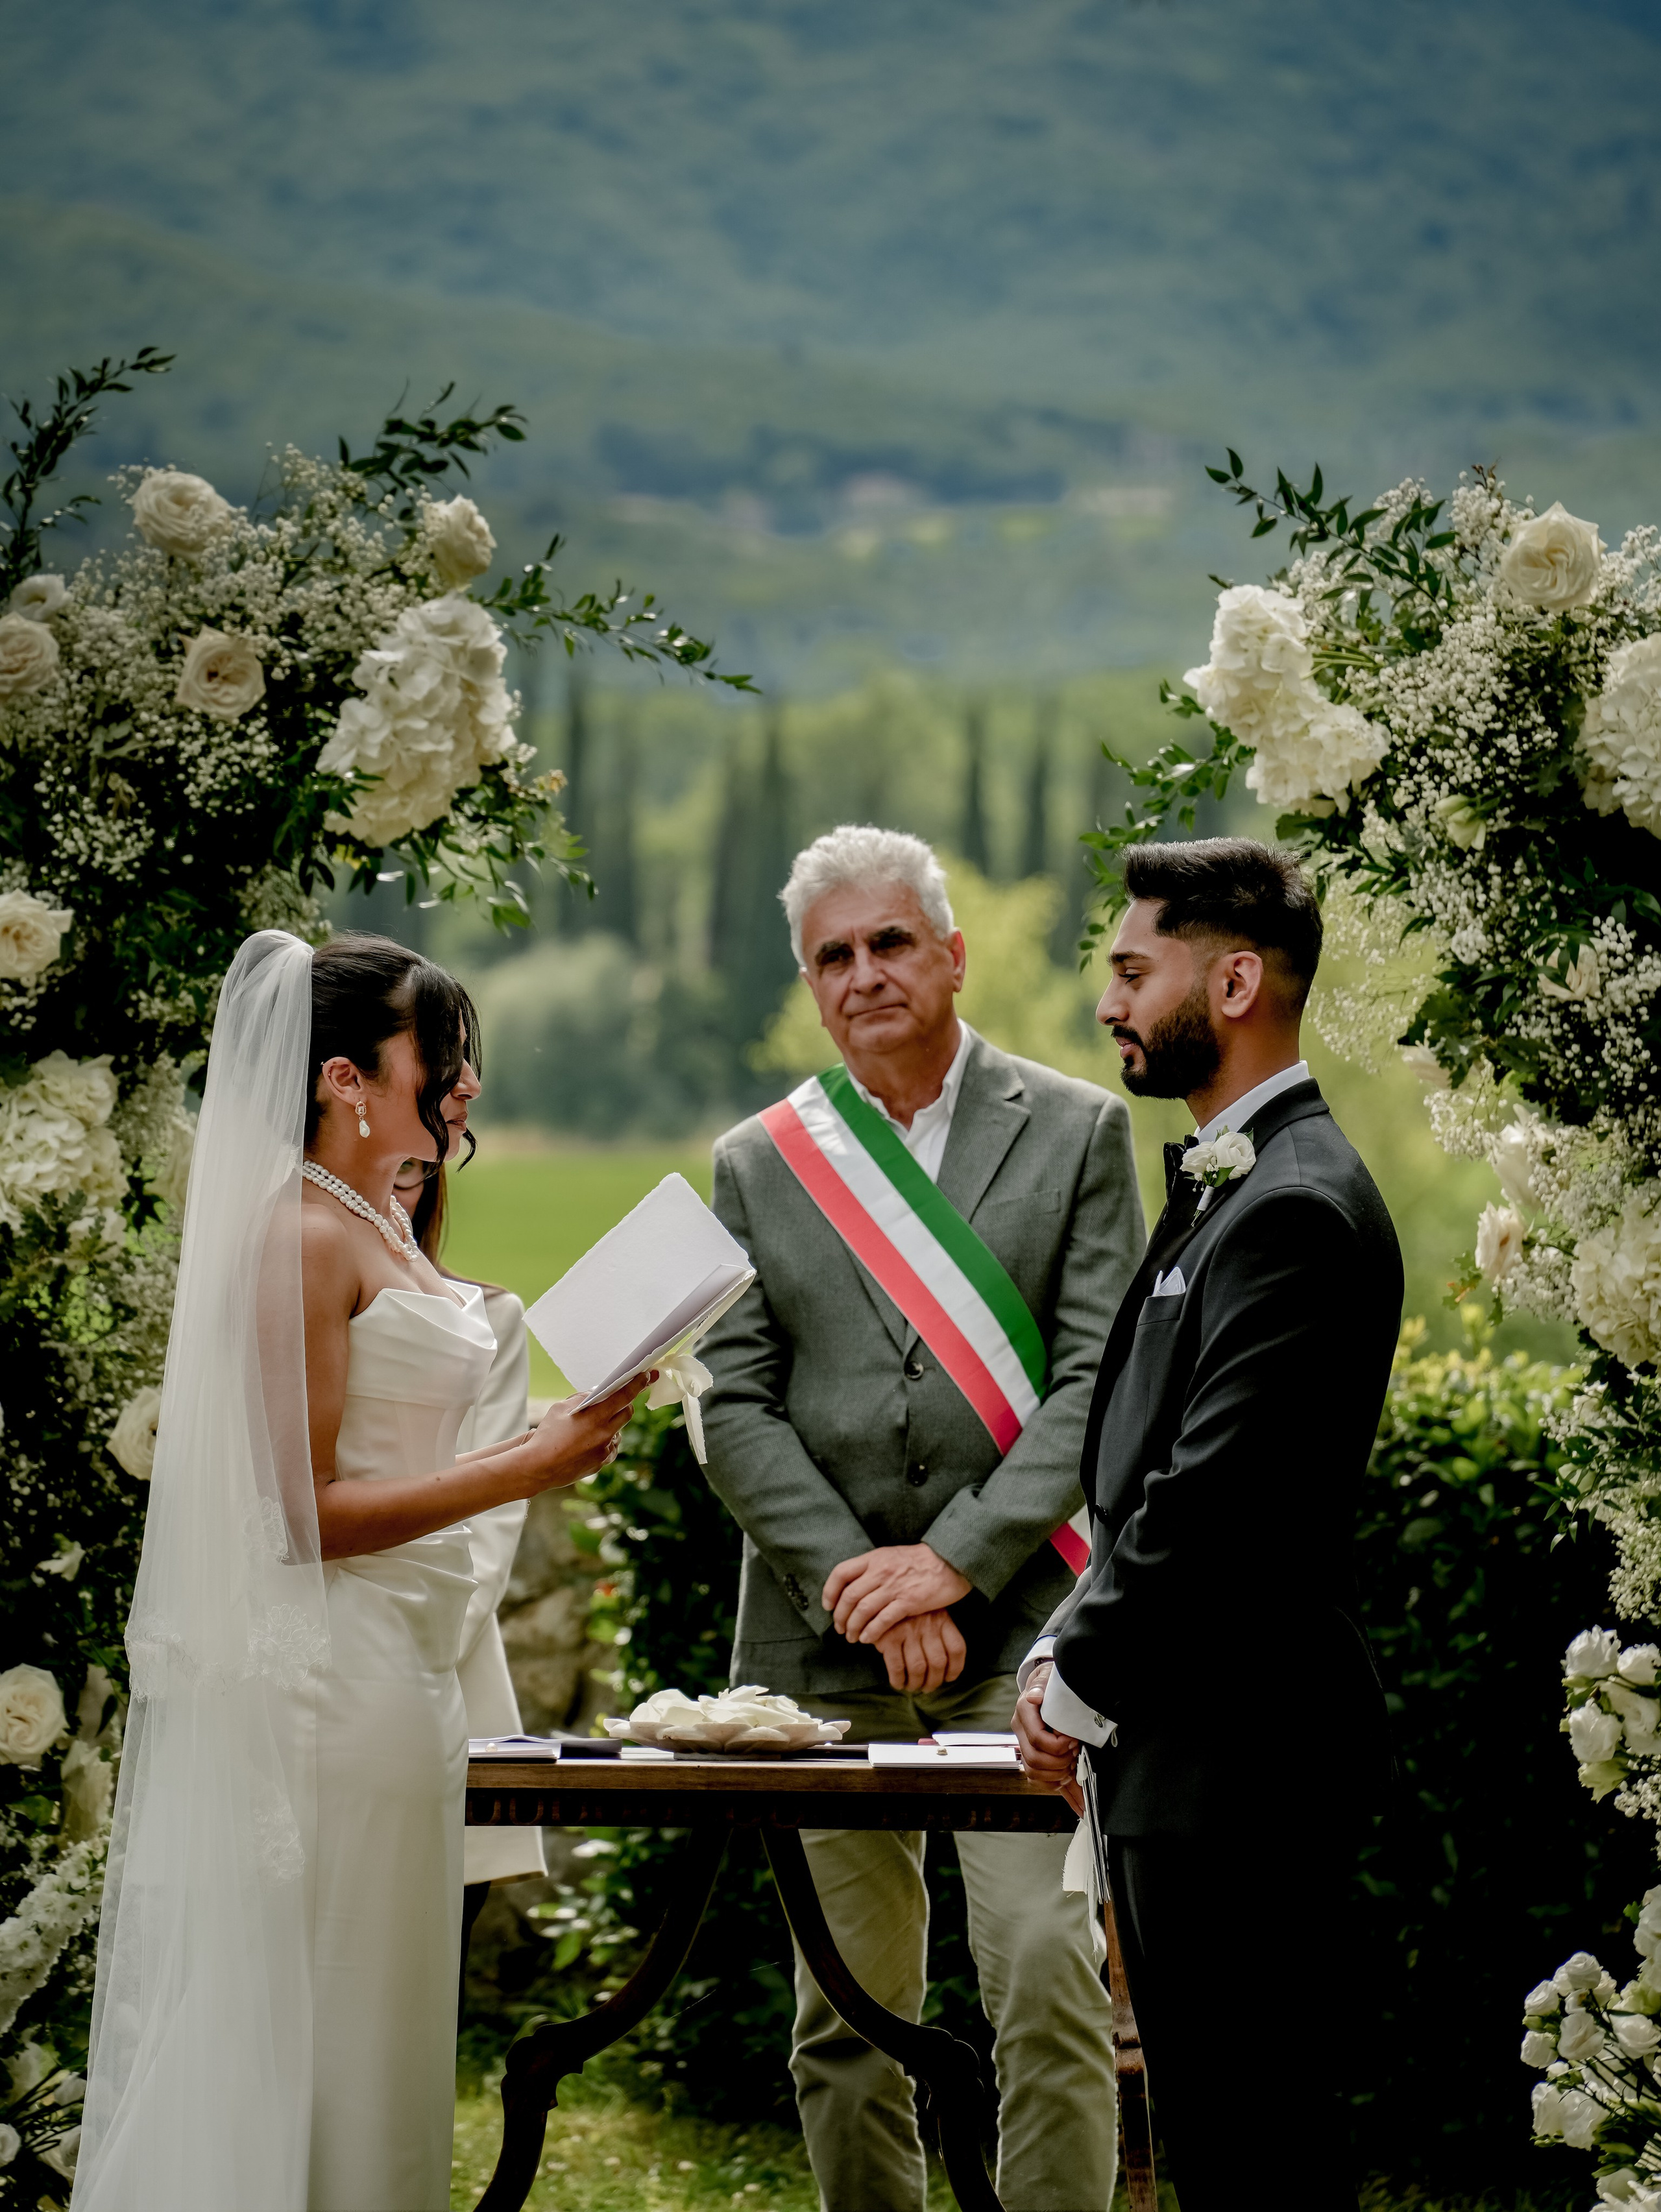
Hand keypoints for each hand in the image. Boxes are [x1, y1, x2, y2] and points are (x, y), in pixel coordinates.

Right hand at [519, 1371, 651, 1491]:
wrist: (538, 1467)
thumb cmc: (547, 1435)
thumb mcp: (561, 1408)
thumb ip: (582, 1399)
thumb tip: (596, 1393)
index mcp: (596, 1417)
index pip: (624, 1396)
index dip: (638, 1384)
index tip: (646, 1376)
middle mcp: (605, 1434)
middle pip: (627, 1413)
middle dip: (625, 1404)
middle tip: (618, 1399)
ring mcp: (605, 1450)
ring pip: (618, 1431)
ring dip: (611, 1425)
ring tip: (592, 1425)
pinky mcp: (601, 1463)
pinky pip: (610, 1447)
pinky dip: (605, 1441)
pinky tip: (590, 1440)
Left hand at [824, 1543, 971, 1643]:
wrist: (949, 1561)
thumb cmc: (919, 1560)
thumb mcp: (890, 1556)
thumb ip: (872, 1568)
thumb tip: (853, 1584)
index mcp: (874, 1558)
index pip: (841, 1573)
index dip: (829, 1591)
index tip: (828, 1606)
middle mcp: (880, 1571)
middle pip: (849, 1596)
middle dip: (840, 1616)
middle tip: (840, 1629)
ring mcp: (894, 1586)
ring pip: (862, 1610)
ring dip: (853, 1627)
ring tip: (852, 1638)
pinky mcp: (908, 1602)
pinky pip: (882, 1620)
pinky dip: (871, 1632)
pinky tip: (868, 1639)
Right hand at [871, 1609, 967, 1693]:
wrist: (878, 1595)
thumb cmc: (907, 1609)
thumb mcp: (928, 1610)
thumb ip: (938, 1631)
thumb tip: (945, 1666)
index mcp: (942, 1618)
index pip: (956, 1648)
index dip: (956, 1668)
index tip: (949, 1678)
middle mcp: (927, 1625)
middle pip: (938, 1662)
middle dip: (934, 1681)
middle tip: (927, 1687)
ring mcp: (908, 1631)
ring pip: (919, 1668)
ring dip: (916, 1684)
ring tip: (913, 1687)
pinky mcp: (889, 1637)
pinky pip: (897, 1667)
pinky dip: (899, 1680)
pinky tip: (898, 1683)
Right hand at [1013, 1663, 1083, 1814]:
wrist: (1045, 1686)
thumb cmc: (1049, 1683)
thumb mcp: (1047, 1679)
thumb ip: (1041, 1687)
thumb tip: (1035, 1697)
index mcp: (1024, 1714)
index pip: (1038, 1740)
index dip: (1058, 1745)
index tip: (1074, 1740)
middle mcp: (1021, 1733)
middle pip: (1035, 1761)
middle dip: (1059, 1762)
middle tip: (1076, 1753)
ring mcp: (1027, 1747)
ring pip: (1035, 1775)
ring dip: (1058, 1777)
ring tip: (1074, 1769)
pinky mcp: (1037, 1758)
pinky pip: (1044, 1782)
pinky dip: (1061, 1792)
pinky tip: (1077, 1800)